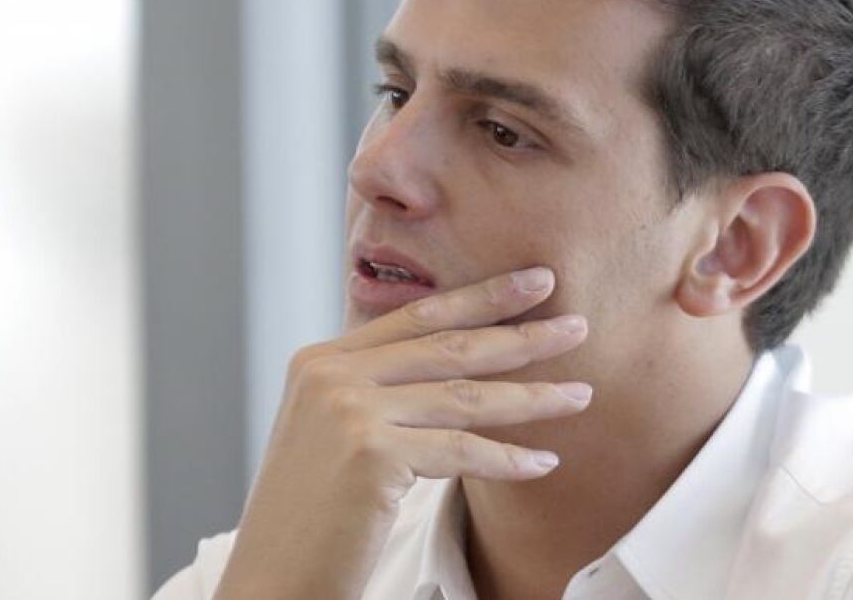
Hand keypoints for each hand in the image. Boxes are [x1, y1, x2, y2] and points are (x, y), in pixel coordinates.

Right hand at [213, 266, 590, 599]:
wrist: (271, 579)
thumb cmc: (312, 518)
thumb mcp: (334, 435)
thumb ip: (379, 392)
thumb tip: (454, 364)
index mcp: (321, 360)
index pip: (417, 317)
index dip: (481, 296)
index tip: (534, 281)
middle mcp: (330, 374)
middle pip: (447, 345)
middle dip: (520, 333)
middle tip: (578, 323)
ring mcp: (348, 410)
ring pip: (464, 396)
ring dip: (531, 396)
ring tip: (581, 393)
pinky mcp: (370, 453)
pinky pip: (461, 451)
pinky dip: (508, 459)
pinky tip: (544, 463)